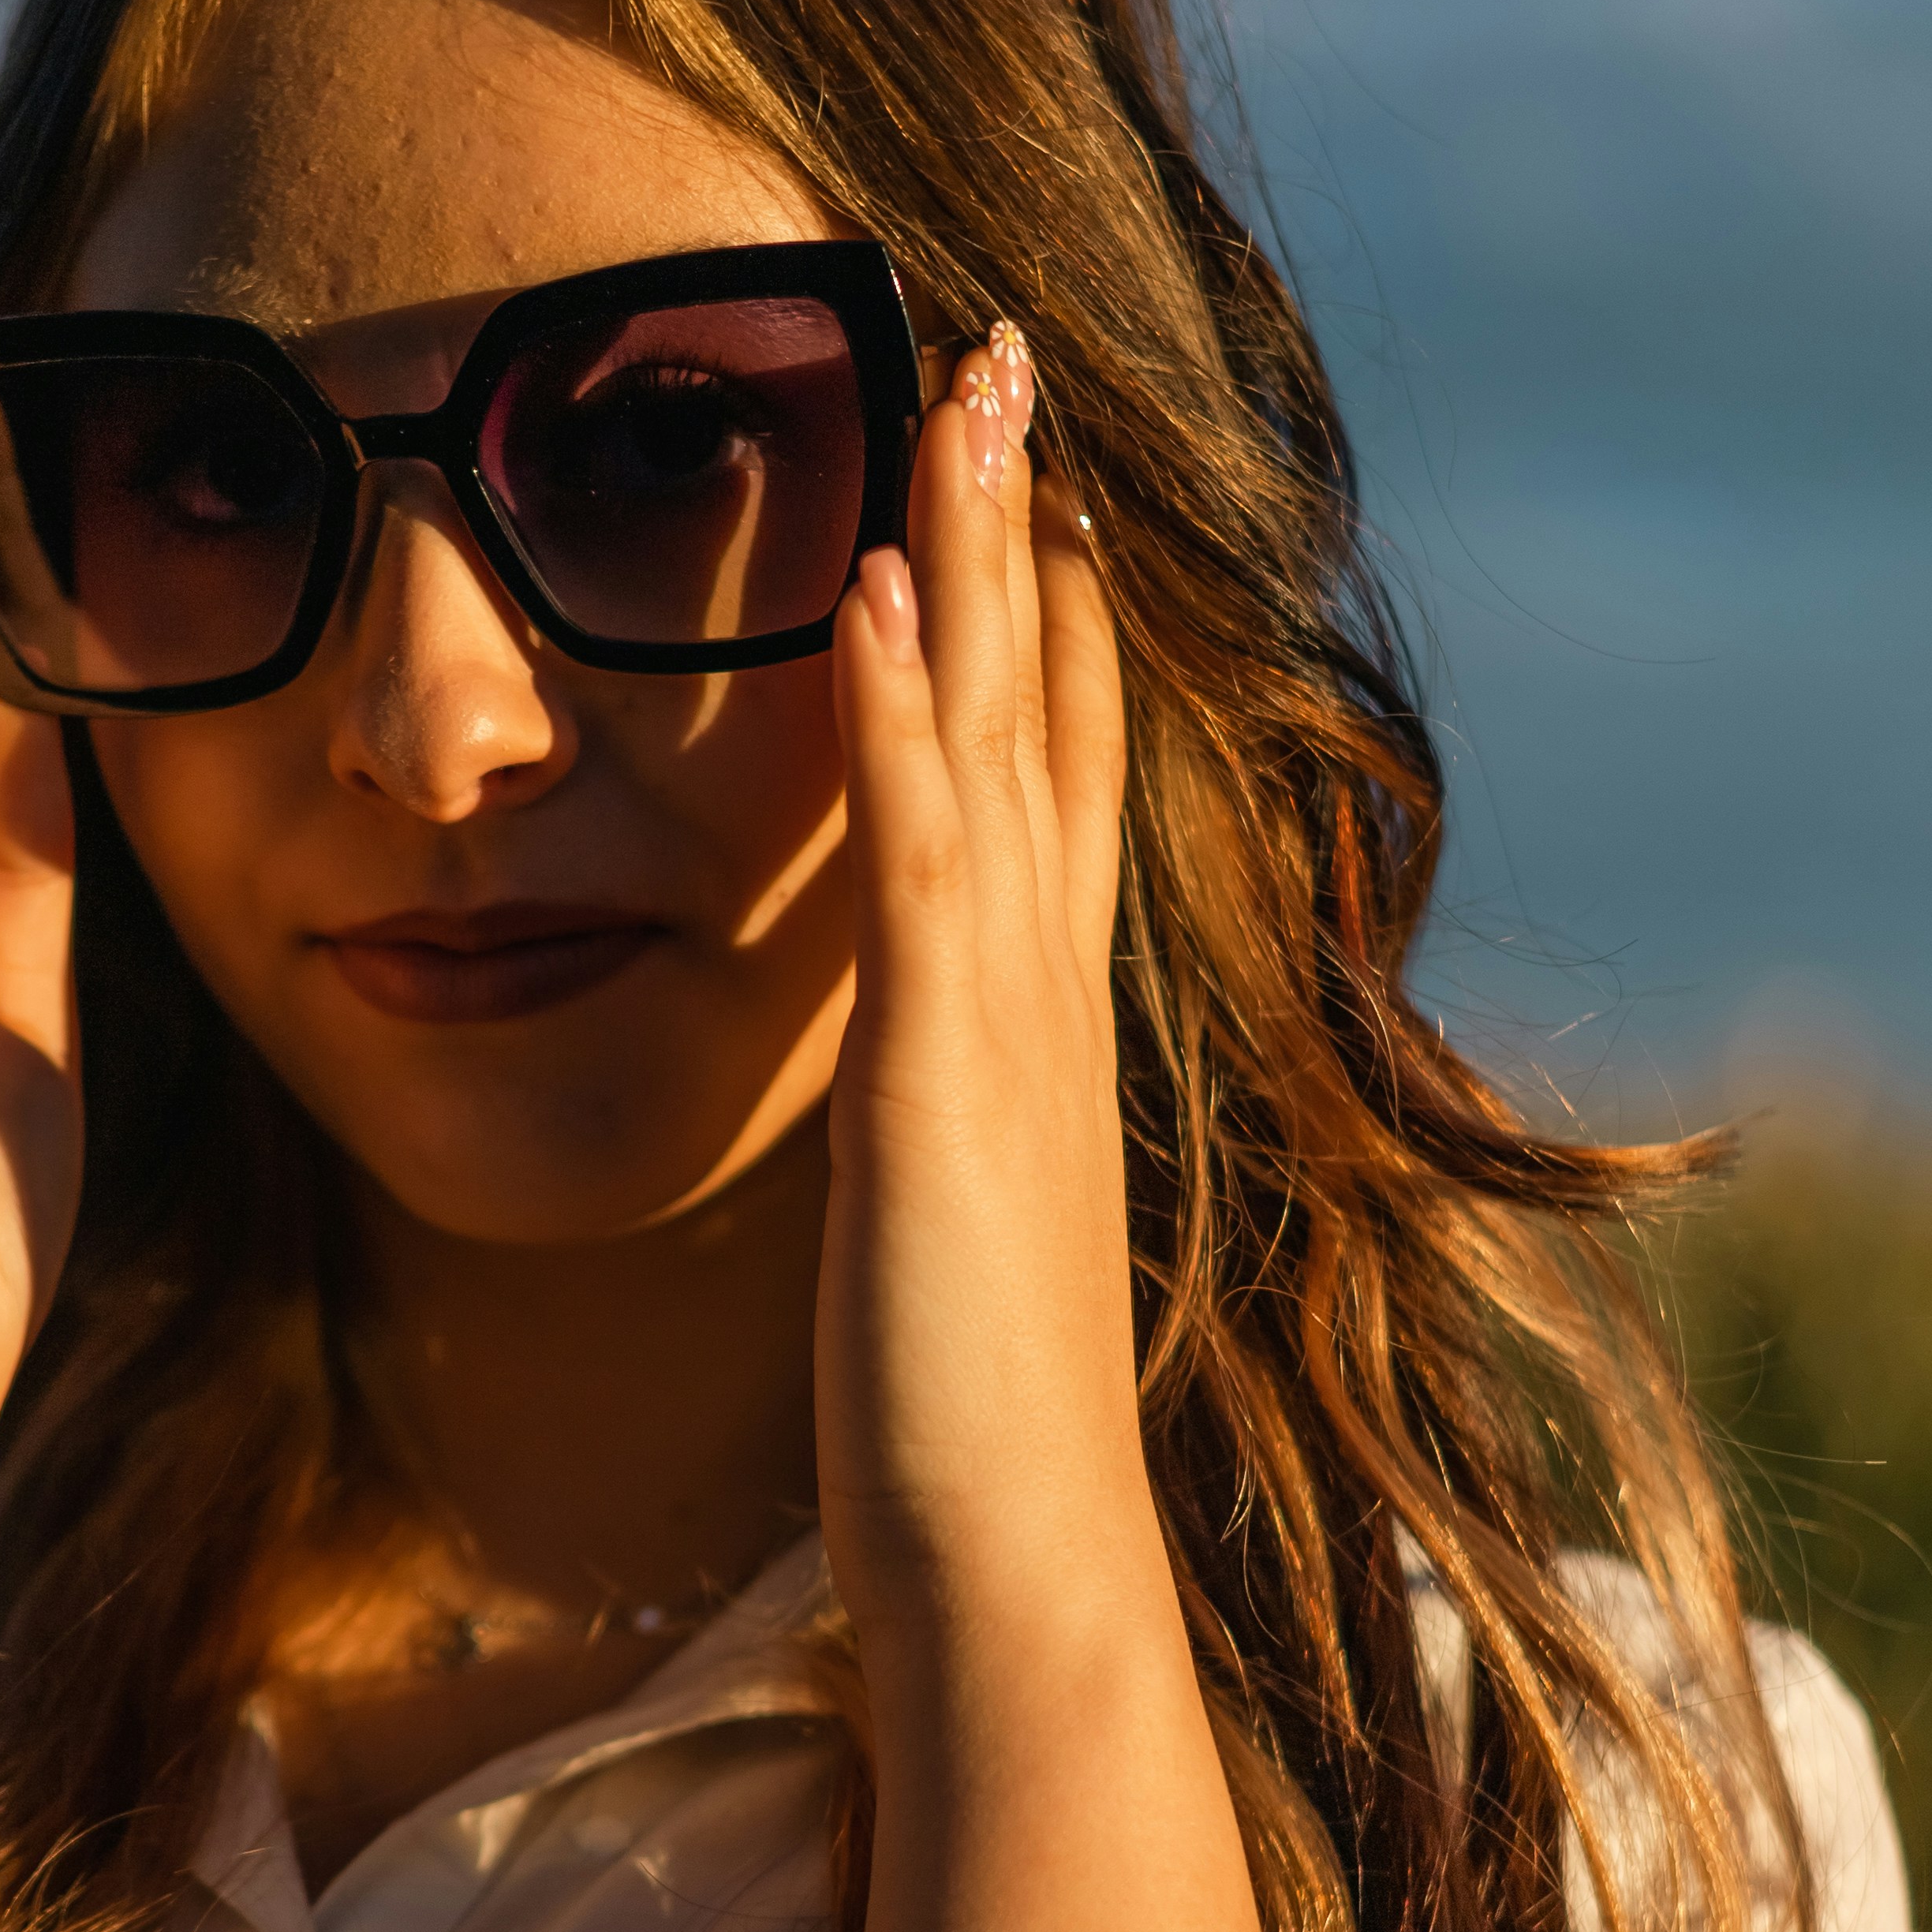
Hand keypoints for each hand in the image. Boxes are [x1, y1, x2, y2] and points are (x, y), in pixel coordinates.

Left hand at [815, 332, 1145, 1672]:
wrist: (1015, 1575)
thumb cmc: (965, 1445)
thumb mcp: (944, 1246)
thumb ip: (941, 1156)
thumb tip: (926, 1129)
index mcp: (1031, 1038)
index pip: (1053, 789)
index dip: (1049, 632)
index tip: (1033, 493)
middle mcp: (1041, 1002)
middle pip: (1046, 715)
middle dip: (1025, 530)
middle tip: (1003, 356)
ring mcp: (1003, 1030)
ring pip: (1000, 740)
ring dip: (975, 555)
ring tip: (955, 385)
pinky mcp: (940, 1084)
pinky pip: (918, 862)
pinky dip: (906, 720)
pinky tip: (878, 592)